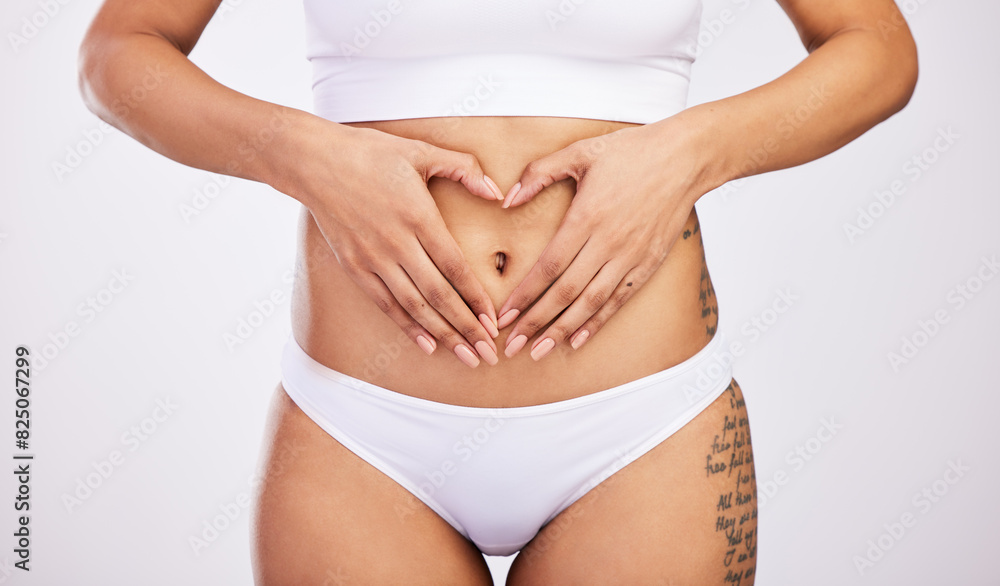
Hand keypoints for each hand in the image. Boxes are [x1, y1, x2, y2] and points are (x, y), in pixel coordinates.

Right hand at [285, 121, 505, 367]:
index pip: (454, 267)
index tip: (494, 321)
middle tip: (488, 354)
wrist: (313, 162)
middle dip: (466, 328)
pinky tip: (428, 344)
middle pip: (438, 295)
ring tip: (466, 356)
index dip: (476, 298)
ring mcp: (373, 258)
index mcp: (418, 216)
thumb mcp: (421, 151)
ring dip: (442, 335)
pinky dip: (407, 327)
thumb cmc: (370, 152)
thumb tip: (497, 192)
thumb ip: (464, 168)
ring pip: (414, 306)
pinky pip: (385, 304)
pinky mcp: (353, 267)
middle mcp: (396, 243)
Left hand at [495, 117, 713, 359]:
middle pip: (565, 292)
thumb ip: (539, 173)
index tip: (503, 316)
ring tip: (538, 351)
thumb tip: (506, 200)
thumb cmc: (632, 151)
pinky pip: (619, 300)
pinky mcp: (648, 264)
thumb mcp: (580, 151)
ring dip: (562, 330)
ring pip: (591, 303)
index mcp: (587, 217)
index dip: (524, 295)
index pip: (548, 266)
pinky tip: (578, 340)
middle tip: (510, 345)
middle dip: (535, 322)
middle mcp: (608, 242)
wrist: (687, 158)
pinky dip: (598, 322)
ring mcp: (631, 256)